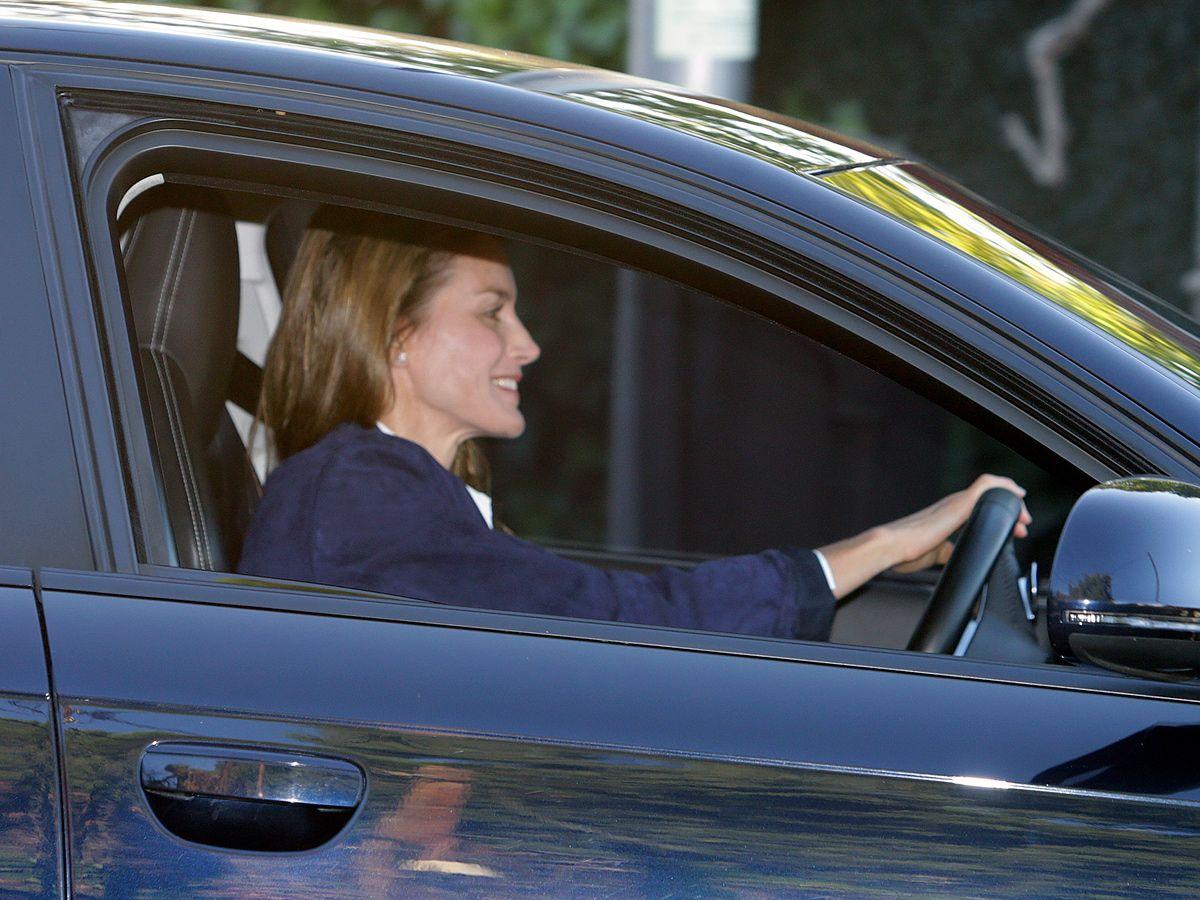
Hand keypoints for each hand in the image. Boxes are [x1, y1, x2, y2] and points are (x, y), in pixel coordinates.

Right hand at [887, 474, 1031, 573]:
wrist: (893, 546)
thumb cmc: (905, 551)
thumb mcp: (934, 554)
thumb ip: (946, 551)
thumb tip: (952, 554)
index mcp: (946, 515)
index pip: (978, 509)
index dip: (999, 517)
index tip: (1013, 530)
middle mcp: (952, 504)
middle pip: (988, 498)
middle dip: (1010, 510)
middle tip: (1023, 526)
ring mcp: (956, 502)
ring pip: (991, 489)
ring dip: (1011, 501)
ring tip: (1024, 518)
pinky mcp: (960, 503)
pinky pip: (987, 484)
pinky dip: (1004, 485)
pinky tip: (1017, 495)